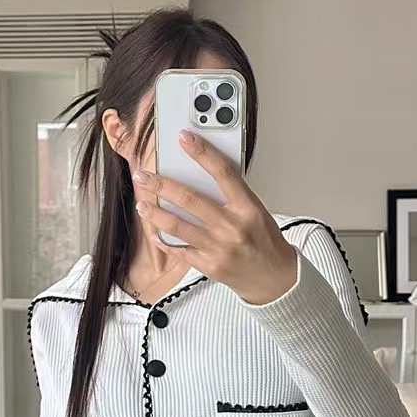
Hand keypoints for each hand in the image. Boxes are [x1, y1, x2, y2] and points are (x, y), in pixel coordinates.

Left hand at [131, 130, 298, 304]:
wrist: (274, 279)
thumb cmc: (265, 242)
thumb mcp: (256, 212)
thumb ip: (231, 196)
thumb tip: (199, 176)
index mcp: (248, 208)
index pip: (223, 172)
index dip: (202, 153)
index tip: (184, 138)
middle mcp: (232, 226)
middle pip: (191, 199)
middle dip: (162, 185)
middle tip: (144, 176)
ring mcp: (219, 247)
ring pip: (178, 226)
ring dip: (155, 213)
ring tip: (142, 204)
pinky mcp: (208, 265)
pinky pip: (180, 250)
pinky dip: (164, 240)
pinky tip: (155, 232)